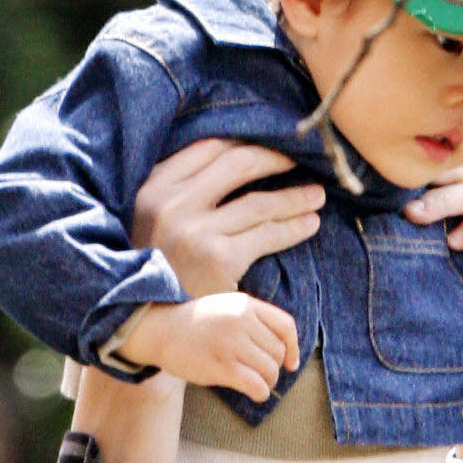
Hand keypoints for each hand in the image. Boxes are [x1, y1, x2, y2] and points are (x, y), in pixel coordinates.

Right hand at [117, 291, 299, 399]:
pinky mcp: (222, 366)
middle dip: (274, 368)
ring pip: (269, 370)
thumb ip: (252, 320)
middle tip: (261, 375)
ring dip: (267, 382)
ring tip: (256, 383)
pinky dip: (260, 393)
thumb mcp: (226, 307)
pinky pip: (256, 385)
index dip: (294, 347)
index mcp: (245, 305)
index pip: (286, 326)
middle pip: (277, 352)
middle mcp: (241, 321)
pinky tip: (255, 393)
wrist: (160, 330)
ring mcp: (232, 344)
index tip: (291, 363)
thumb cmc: (196, 323)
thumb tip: (283, 349)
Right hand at [130, 136, 324, 298]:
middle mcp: (171, 204)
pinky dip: (294, 227)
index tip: (268, 144)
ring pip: (259, 202)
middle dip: (274, 159)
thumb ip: (178, 188)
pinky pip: (267, 234)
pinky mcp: (218, 258)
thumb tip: (230, 153)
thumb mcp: (150, 218)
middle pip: (237, 164)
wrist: (145, 321)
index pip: (208, 147)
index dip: (243, 140)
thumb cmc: (155, 266)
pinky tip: (310, 223)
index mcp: (152, 187)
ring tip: (316, 195)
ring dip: (294, 197)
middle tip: (297, 161)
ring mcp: (195, 231)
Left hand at [406, 174, 462, 371]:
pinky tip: (456, 242)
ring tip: (415, 218)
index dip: (421, 166)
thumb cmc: (430, 311)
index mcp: (447, 211)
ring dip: (445, 199)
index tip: (387, 180)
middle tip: (400, 208)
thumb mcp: (407, 264)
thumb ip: (397, 231)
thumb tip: (361, 200)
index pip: (441, 170)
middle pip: (457, 174)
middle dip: (428, 182)